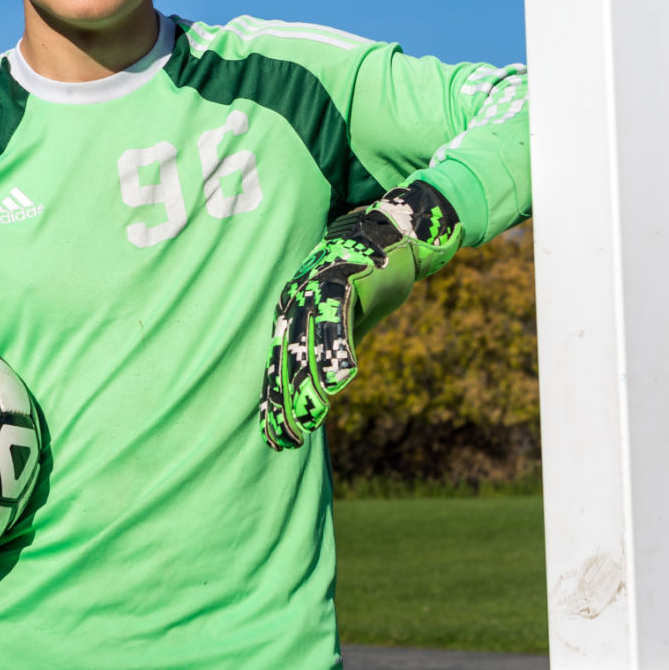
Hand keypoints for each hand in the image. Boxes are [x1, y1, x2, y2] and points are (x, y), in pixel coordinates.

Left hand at [260, 181, 461, 449]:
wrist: (392, 230)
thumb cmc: (369, 277)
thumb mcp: (349, 320)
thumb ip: (333, 347)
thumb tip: (324, 387)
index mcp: (294, 312)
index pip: (280, 364)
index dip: (278, 403)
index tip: (276, 438)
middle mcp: (297, 301)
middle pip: (287, 359)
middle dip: (287, 403)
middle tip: (288, 439)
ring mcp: (316, 287)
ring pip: (307, 343)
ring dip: (308, 385)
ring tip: (309, 420)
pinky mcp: (343, 277)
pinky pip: (337, 318)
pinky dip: (337, 350)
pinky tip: (340, 382)